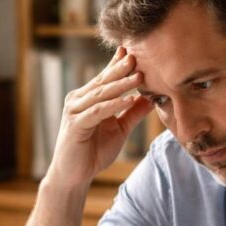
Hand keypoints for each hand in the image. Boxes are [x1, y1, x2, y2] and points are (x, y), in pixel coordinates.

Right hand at [44, 47, 152, 189]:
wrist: (74, 176)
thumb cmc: (93, 152)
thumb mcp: (119, 129)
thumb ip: (132, 113)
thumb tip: (152, 98)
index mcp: (87, 98)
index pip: (105, 77)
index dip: (118, 64)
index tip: (135, 50)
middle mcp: (78, 100)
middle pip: (103, 81)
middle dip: (121, 68)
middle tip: (138, 55)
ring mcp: (74, 111)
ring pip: (101, 94)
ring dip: (121, 85)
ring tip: (139, 76)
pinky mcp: (75, 125)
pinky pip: (98, 112)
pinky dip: (114, 105)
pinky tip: (129, 100)